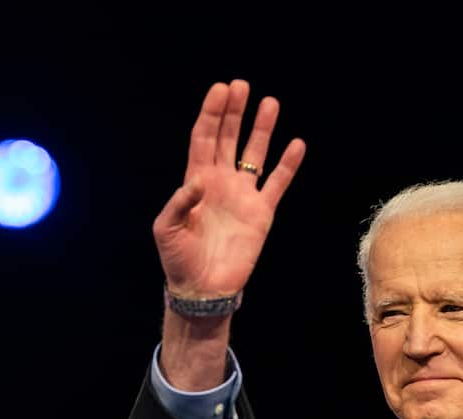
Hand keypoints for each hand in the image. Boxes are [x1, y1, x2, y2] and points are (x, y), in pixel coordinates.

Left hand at [153, 79, 305, 299]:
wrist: (202, 289)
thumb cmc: (178, 259)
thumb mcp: (166, 229)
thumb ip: (178, 202)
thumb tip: (198, 181)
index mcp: (194, 181)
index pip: (204, 139)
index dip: (211, 114)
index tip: (219, 90)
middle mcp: (220, 182)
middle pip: (228, 138)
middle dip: (234, 112)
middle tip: (241, 86)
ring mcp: (242, 195)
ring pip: (254, 154)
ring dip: (261, 129)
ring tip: (269, 102)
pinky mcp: (261, 213)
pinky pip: (277, 183)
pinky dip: (287, 165)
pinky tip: (296, 144)